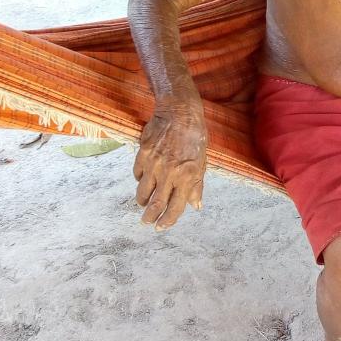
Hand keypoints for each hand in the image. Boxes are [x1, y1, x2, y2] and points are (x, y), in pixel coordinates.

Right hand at [133, 108, 206, 230]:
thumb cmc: (195, 136)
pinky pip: (138, 174)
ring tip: (144, 204)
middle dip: (150, 218)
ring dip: (143, 201)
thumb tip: (196, 206)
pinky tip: (144, 179)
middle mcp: (169, 174)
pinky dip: (140, 180)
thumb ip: (197, 185)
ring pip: (143, 192)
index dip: (168, 221)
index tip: (161, 227)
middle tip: (147, 222)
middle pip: (155, 205)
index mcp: (187, 177)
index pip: (175, 207)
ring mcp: (154, 165)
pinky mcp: (142, 155)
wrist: (180, 112)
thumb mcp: (202, 161)